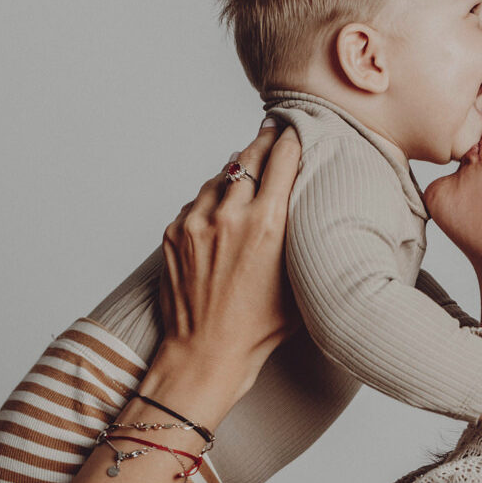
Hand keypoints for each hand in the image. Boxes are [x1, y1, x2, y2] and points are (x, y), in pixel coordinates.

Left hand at [149, 121, 301, 409]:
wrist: (205, 353)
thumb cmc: (260, 326)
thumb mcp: (299, 278)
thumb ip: (304, 233)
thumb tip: (308, 199)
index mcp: (268, 224)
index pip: (283, 158)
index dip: (291, 138)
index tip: (295, 129)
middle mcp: (231, 215)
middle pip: (250, 156)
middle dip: (264, 142)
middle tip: (272, 130)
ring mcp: (197, 222)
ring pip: (220, 175)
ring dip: (236, 171)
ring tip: (248, 171)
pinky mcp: (174, 232)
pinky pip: (197, 201)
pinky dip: (212, 200)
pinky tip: (223, 210)